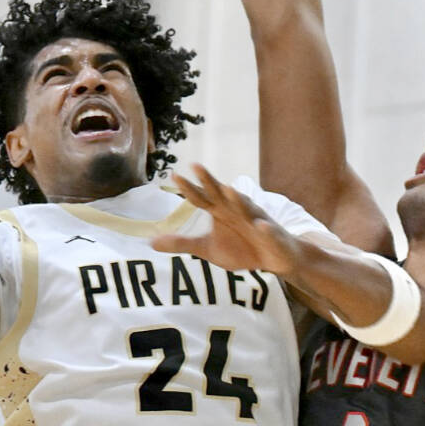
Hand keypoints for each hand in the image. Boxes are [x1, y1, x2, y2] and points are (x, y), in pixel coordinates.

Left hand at [153, 165, 299, 276]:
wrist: (274, 258)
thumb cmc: (240, 248)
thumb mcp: (207, 248)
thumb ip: (182, 243)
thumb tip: (150, 243)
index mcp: (220, 211)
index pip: (201, 197)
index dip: (189, 188)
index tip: (174, 175)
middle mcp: (237, 210)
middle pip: (221, 194)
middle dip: (210, 181)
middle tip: (196, 166)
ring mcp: (256, 220)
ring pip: (246, 208)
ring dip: (238, 199)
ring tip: (228, 189)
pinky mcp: (272, 235)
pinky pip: (269, 231)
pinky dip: (265, 228)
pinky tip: (261, 226)